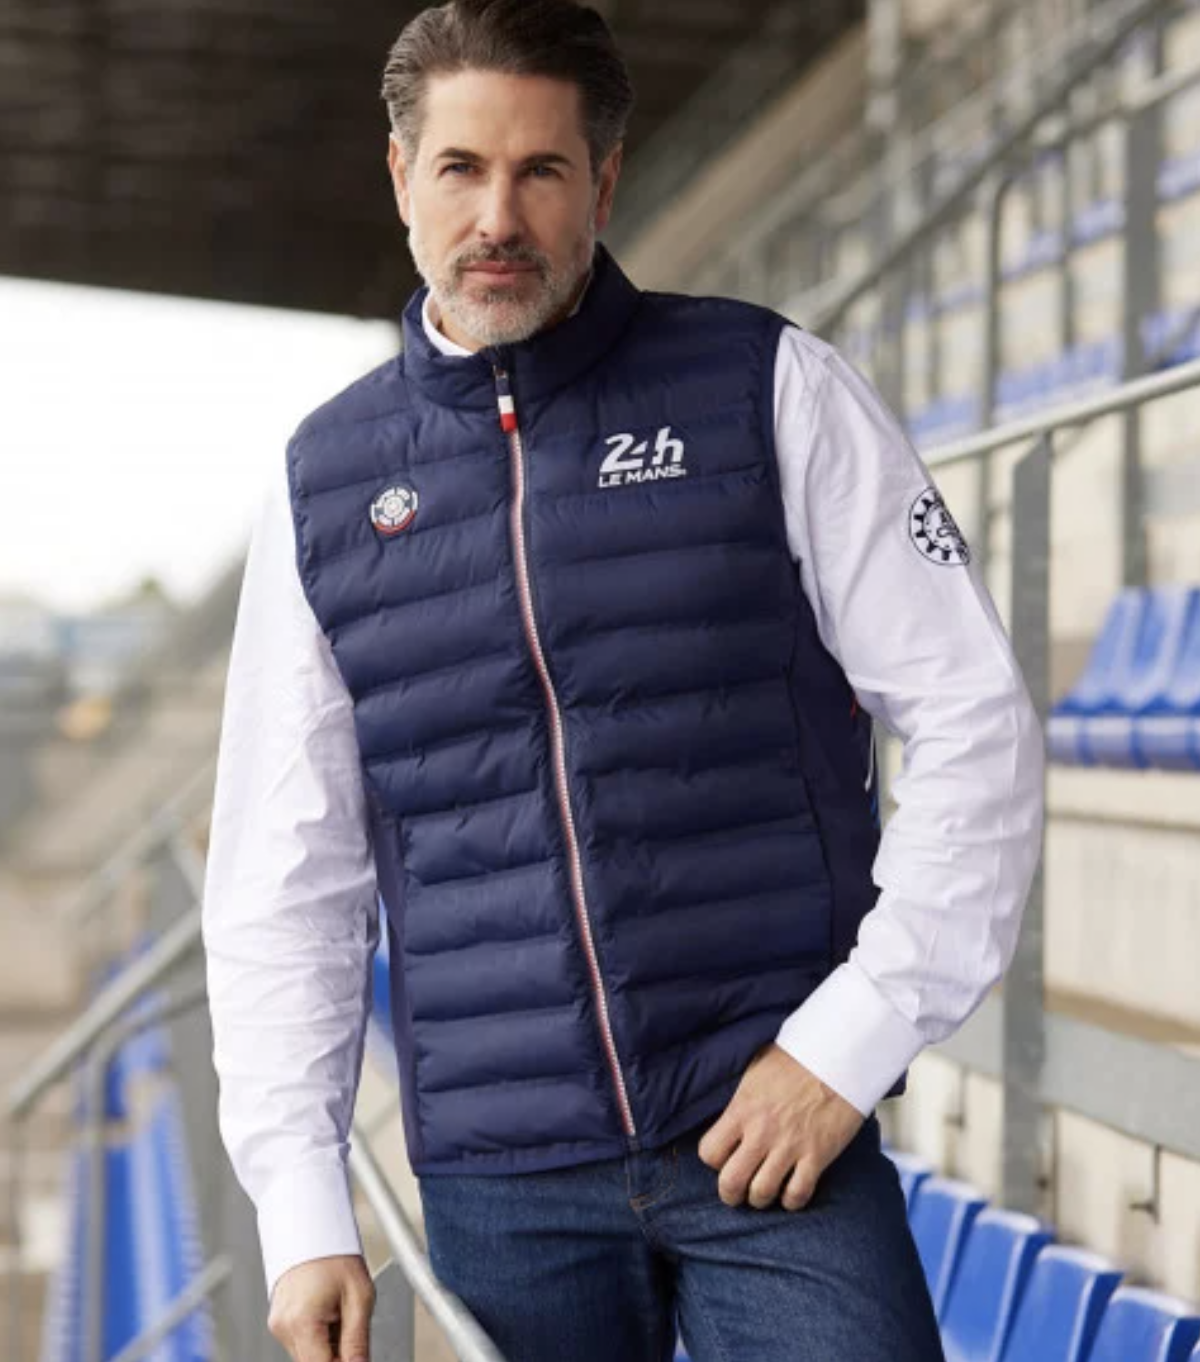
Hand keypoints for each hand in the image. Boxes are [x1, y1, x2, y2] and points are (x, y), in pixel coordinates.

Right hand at [268, 1254, 374, 1361]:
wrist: (313, 1227)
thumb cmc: (336, 1254)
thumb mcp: (360, 1297)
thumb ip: (358, 1342)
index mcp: (302, 1321)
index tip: (357, 1359)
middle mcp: (284, 1326)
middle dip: (337, 1356)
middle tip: (352, 1330)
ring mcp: (278, 1324)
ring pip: (308, 1355)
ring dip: (328, 1346)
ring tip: (340, 1313)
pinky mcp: (278, 1321)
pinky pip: (301, 1341)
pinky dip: (318, 1336)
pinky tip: (328, 1312)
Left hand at [697, 1043, 863, 1210]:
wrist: (839, 1057)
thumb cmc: (796, 1059)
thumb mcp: (755, 1069)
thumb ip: (739, 1097)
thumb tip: (725, 1113)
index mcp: (742, 1108)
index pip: (709, 1151)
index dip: (713, 1160)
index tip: (723, 1157)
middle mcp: (762, 1131)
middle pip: (731, 1182)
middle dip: (730, 1193)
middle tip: (736, 1192)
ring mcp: (790, 1146)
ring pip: (762, 1193)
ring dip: (759, 1199)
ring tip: (762, 1193)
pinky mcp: (817, 1155)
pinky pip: (798, 1194)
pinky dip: (791, 1201)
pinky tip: (789, 1192)